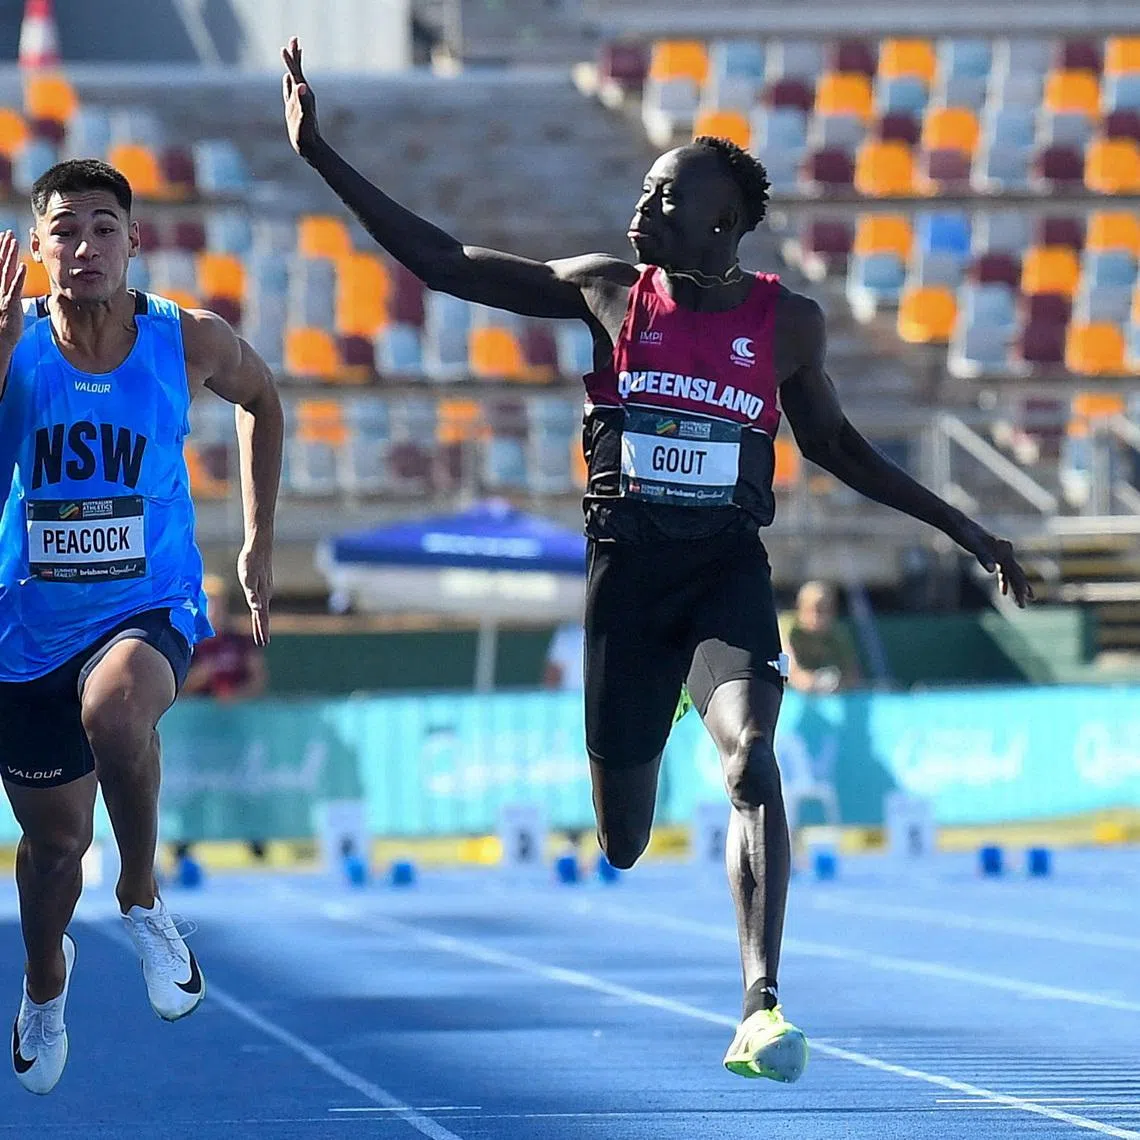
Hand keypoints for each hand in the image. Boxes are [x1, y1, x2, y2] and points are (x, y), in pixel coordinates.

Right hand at [0, 231, 26, 355]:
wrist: (0, 340)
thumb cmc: (4, 324)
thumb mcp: (7, 304)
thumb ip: (10, 291)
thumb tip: (15, 281)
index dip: (0, 251)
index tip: (3, 237)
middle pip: (0, 264)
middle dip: (4, 248)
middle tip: (8, 233)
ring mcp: (2, 295)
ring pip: (6, 271)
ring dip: (10, 256)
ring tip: (13, 242)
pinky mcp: (9, 305)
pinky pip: (14, 289)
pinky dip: (19, 277)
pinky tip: (23, 267)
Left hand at [237, 540, 272, 645]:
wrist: (260, 545)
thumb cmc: (251, 561)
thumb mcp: (248, 578)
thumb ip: (252, 595)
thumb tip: (257, 609)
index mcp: (262, 595)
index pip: (261, 617)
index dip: (261, 630)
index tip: (263, 643)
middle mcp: (266, 594)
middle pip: (263, 616)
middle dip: (263, 629)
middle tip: (263, 643)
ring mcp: (266, 589)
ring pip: (263, 609)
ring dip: (262, 621)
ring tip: (261, 630)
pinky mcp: (263, 583)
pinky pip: (262, 601)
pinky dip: (261, 609)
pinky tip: (260, 608)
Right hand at [282, 36, 320, 158]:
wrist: (310, 147)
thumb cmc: (306, 134)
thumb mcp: (305, 117)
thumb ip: (304, 101)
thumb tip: (301, 85)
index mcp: (304, 94)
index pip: (296, 73)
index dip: (291, 60)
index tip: (285, 48)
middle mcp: (302, 94)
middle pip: (297, 71)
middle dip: (294, 56)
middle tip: (294, 38)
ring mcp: (298, 100)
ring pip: (295, 78)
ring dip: (293, 65)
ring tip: (292, 52)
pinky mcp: (294, 107)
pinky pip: (291, 90)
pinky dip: (289, 82)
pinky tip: (288, 78)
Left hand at [955, 518, 1033, 606]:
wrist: (958, 524)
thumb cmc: (965, 535)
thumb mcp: (973, 546)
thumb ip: (984, 557)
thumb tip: (992, 570)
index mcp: (1003, 551)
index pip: (1015, 574)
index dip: (1020, 589)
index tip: (1022, 603)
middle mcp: (1005, 551)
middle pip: (1017, 573)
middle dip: (1021, 590)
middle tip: (1023, 606)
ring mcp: (1000, 552)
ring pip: (1012, 572)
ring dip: (1016, 586)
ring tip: (1022, 600)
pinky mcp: (994, 553)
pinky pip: (1003, 570)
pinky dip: (1004, 580)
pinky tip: (1004, 591)